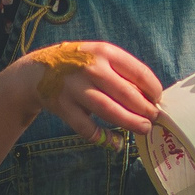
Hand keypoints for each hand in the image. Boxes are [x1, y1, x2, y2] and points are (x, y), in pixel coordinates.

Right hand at [21, 40, 161, 137]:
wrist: (36, 72)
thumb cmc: (79, 64)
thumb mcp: (100, 57)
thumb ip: (122, 72)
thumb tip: (152, 97)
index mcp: (105, 53)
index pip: (139, 73)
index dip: (154, 90)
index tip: (157, 99)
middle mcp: (90, 69)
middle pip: (127, 95)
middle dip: (146, 110)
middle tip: (154, 118)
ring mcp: (76, 89)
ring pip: (110, 111)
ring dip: (131, 123)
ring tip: (144, 128)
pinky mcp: (64, 108)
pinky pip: (89, 129)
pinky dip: (105, 138)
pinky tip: (117, 142)